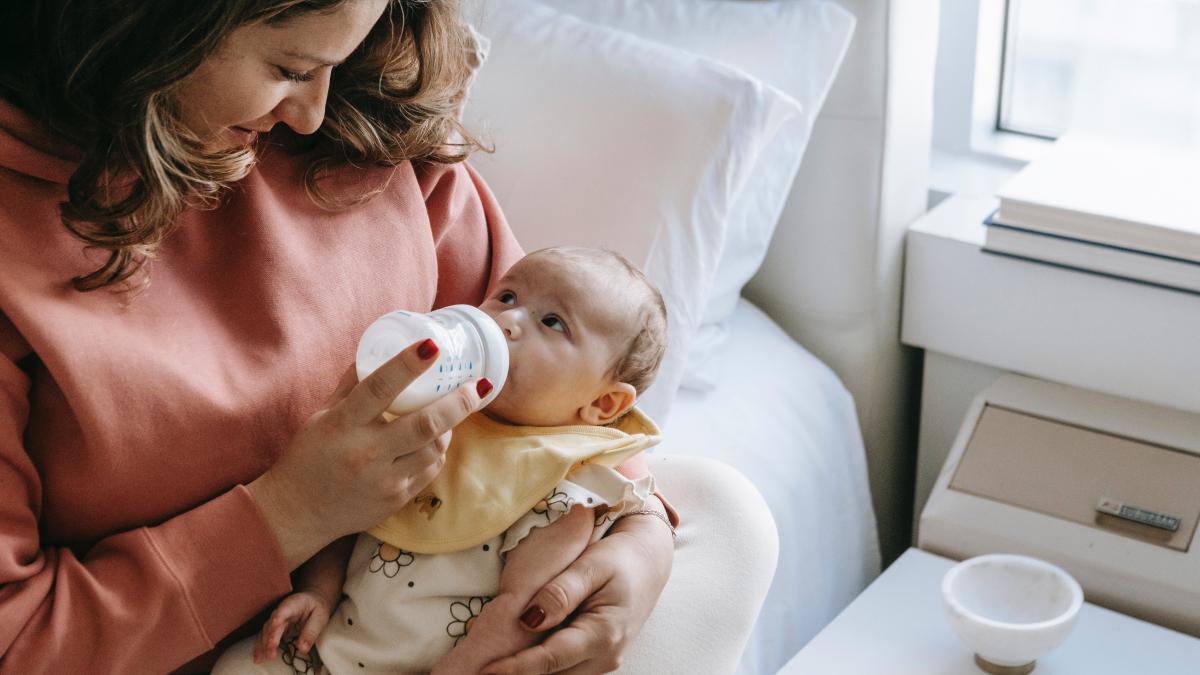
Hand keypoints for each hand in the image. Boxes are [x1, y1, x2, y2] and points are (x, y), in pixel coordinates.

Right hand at [249, 338, 490, 567]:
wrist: (299, 512)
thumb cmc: (309, 455)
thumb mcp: (323, 414)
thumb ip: (352, 383)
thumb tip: (379, 347)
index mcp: (343, 425)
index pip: (379, 388)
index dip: (408, 365)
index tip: (432, 346)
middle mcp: (365, 453)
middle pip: (425, 425)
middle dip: (458, 402)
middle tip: (478, 385)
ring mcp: (384, 481)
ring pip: (435, 449)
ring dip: (450, 427)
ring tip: (452, 411)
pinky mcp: (396, 500)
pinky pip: (429, 470)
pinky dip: (436, 452)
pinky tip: (432, 441)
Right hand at [253, 591, 331, 663]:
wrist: (311, 601)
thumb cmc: (316, 608)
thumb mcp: (320, 617)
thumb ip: (311, 632)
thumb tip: (302, 648)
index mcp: (294, 604)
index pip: (285, 609)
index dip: (279, 616)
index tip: (275, 623)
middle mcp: (281, 611)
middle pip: (273, 624)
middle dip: (271, 638)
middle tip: (271, 652)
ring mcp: (275, 619)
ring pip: (266, 631)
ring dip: (263, 645)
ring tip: (263, 658)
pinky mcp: (273, 628)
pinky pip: (264, 637)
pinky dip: (261, 647)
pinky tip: (258, 658)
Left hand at [480, 503, 674, 673]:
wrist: (648, 561)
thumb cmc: (620, 558)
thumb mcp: (591, 565)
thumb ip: (560, 592)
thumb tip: (529, 620)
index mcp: (604, 634)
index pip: (551, 660)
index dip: (515, 668)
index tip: (485, 670)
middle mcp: (605, 657)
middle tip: (481, 667)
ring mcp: (602, 662)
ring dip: (529, 672)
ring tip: (495, 664)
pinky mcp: (595, 660)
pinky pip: (564, 670)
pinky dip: (541, 667)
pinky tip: (517, 659)